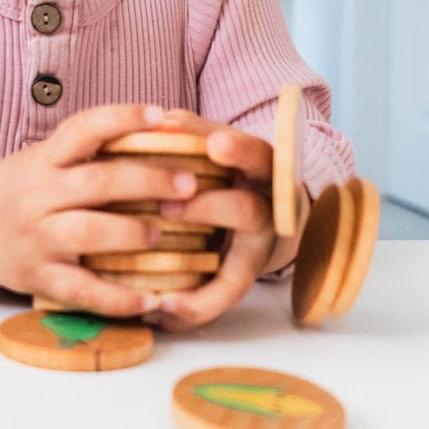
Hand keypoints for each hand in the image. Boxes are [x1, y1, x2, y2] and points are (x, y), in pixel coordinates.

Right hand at [0, 103, 202, 317]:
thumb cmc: (24, 189)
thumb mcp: (45, 160)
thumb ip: (90, 151)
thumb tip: (164, 130)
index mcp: (43, 160)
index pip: (83, 128)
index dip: (122, 118)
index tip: (162, 116)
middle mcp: (37, 195)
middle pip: (96, 182)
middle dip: (148, 180)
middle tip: (189, 183)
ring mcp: (36, 238)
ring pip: (87, 232)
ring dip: (131, 233)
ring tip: (161, 235)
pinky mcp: (37, 277)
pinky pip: (81, 290)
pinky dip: (118, 299)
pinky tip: (150, 300)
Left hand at [140, 109, 310, 333]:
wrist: (265, 206)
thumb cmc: (227, 168)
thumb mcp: (216, 141)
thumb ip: (191, 130)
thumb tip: (162, 119)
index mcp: (261, 168)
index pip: (255, 154)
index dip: (237, 150)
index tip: (215, 144)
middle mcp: (266, 210)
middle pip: (246, 211)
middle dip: (208, 209)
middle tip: (169, 206)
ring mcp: (257, 249)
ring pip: (239, 271)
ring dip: (199, 286)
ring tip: (161, 292)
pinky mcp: (242, 277)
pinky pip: (221, 300)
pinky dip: (195, 308)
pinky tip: (162, 309)